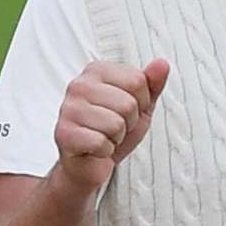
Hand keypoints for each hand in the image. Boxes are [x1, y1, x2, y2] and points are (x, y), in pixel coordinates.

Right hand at [53, 58, 170, 191]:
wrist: (90, 162)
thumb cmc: (114, 130)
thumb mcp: (140, 105)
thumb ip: (152, 84)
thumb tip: (162, 64)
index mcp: (97, 70)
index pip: (138, 80)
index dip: (141, 103)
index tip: (126, 111)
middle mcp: (79, 84)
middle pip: (128, 104)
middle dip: (129, 122)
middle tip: (115, 127)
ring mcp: (68, 108)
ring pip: (115, 124)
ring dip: (116, 138)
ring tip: (105, 136)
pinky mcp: (63, 133)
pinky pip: (101, 143)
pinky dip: (105, 151)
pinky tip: (95, 148)